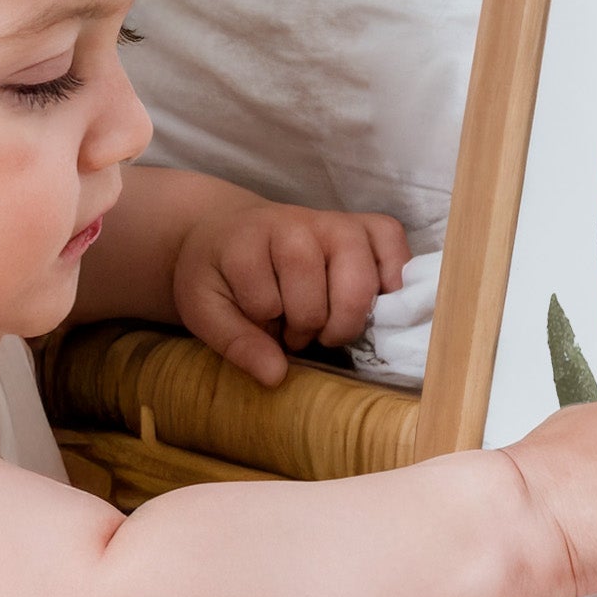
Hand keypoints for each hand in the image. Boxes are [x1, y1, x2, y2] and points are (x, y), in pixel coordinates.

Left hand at [172, 199, 407, 385]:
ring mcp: (335, 220)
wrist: (230, 229)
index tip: (258, 321)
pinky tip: (369, 299)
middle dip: (309, 328)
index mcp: (248, 241)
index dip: (263, 327)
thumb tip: (277, 376)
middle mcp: (296, 223)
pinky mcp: (363, 223)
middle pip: (316, 295)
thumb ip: (234, 342)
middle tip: (294, 330)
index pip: (266, 303)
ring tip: (326, 321)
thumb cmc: (220, 272)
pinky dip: (390, 278)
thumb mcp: (203, 308)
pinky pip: (393, 243)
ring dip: (346, 317)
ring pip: (361, 280)